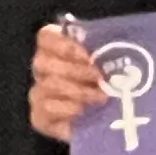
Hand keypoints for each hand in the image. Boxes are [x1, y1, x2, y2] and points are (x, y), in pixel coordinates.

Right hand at [28, 22, 107, 144]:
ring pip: (47, 86)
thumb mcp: (114, 58)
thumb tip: (117, 37)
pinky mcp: (40, 117)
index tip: (87, 55)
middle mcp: (42, 68)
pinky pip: (45, 110)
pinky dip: (66, 109)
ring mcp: (38, 93)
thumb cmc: (112, 79)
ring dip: (76, 91)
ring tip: (100, 96)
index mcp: (56, 46)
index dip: (64, 44)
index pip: (46, 37)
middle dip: (74, 70)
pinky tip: (83, 110)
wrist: (112, 117)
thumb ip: (108, 45)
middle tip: (99, 77)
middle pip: (43, 62)